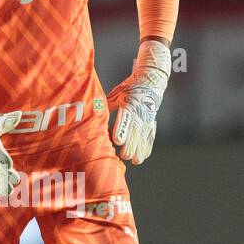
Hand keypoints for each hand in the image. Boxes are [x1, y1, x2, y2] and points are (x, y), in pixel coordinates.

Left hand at [108, 39, 170, 164]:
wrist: (150, 82)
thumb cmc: (129, 88)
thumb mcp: (116, 94)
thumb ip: (105, 106)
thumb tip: (91, 115)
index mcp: (129, 105)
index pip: (125, 120)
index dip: (121, 131)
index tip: (117, 141)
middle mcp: (139, 114)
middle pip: (135, 133)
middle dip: (130, 146)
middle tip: (123, 156)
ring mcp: (147, 119)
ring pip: (144, 138)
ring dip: (139, 150)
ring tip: (134, 161)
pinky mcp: (152, 123)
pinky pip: (150, 138)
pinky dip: (146, 148)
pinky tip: (142, 157)